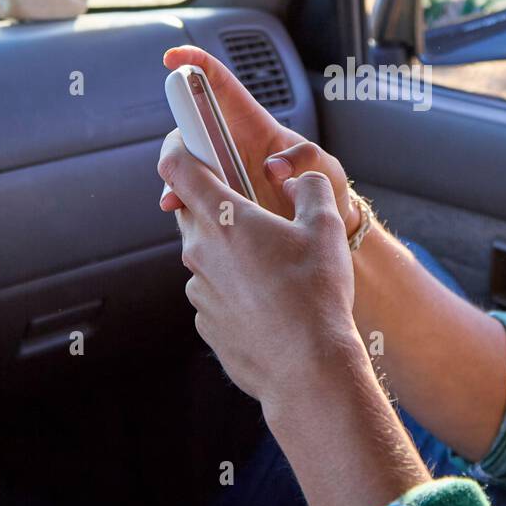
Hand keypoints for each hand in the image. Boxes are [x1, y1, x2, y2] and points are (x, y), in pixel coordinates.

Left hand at [157, 131, 359, 406]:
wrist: (308, 370)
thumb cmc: (317, 297)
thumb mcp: (327, 226)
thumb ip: (311, 188)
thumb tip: (300, 178)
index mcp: (225, 219)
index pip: (177, 166)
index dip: (179, 143)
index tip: (189, 135)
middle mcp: (201, 251)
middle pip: (192, 209)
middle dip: (217, 202)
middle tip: (255, 208)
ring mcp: (199, 289)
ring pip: (206, 253)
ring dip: (231, 249)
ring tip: (276, 265)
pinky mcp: (205, 321)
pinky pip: (215, 290)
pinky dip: (235, 286)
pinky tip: (271, 300)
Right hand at [159, 46, 360, 236]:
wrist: (321, 225)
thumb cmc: (321, 185)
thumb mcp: (324, 166)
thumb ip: (305, 158)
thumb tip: (273, 168)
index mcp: (252, 122)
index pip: (218, 83)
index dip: (195, 64)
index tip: (173, 59)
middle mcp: (228, 143)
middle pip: (188, 130)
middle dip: (175, 142)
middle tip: (177, 161)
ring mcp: (220, 171)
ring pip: (183, 165)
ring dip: (175, 178)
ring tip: (179, 197)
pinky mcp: (215, 197)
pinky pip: (190, 194)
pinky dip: (182, 201)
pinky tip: (182, 210)